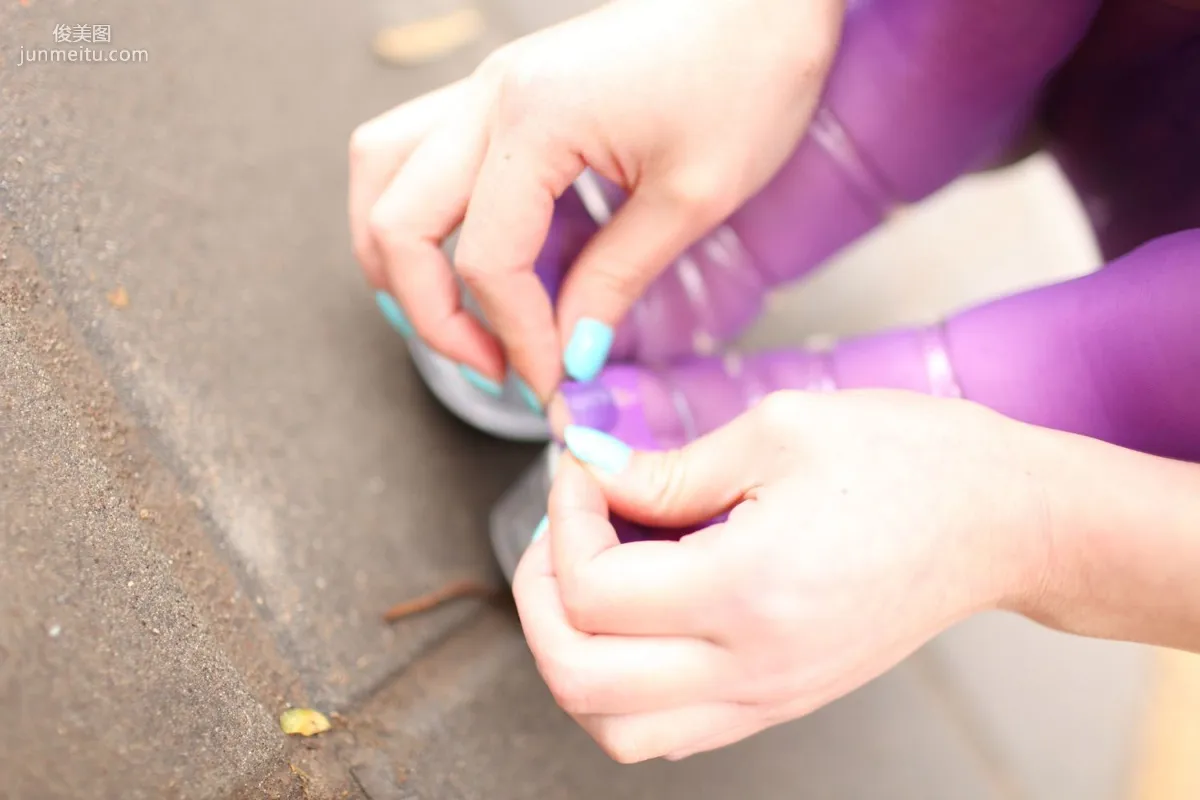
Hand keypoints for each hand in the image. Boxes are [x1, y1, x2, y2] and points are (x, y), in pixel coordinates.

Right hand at [349, 0, 843, 397]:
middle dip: (432, 314)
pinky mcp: (506, 88)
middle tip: (494, 365)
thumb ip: (616, 280)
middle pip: (396, 222)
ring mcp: (488, 85)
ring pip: (381, 173)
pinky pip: (420, 150)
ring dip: (398, 255)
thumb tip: (570, 353)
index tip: (553, 383)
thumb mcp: (692, 197)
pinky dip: (425, 211)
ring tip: (450, 315)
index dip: (515, 339)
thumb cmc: (749, 70)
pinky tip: (470, 250)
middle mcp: (489, 96)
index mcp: (533, 120)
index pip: (486, 261)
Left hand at [513, 390, 1050, 761]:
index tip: (585, 468)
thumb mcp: (780, 430)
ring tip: (589, 579)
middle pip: (579, 678)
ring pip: (615, 729)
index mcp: (748, 590)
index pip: (591, 590)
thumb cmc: (911, 462)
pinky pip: (667, 729)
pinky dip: (622, 684)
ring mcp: (767, 697)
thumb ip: (669, 466)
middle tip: (561, 527)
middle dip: (538, 596)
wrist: (1003, 521)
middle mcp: (752, 665)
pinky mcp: (780, 701)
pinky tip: (639, 615)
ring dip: (573, 655)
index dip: (564, 516)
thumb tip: (593, 475)